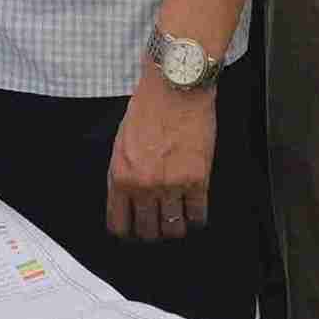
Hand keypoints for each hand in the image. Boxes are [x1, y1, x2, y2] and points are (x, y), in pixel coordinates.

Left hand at [106, 65, 214, 240]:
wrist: (176, 87)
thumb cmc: (148, 108)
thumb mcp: (121, 143)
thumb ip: (123, 174)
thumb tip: (126, 201)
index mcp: (121, 177)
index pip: (120, 224)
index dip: (129, 230)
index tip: (136, 228)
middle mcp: (144, 186)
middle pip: (148, 231)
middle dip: (154, 229)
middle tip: (159, 221)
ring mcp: (172, 185)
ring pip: (174, 228)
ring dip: (176, 225)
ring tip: (178, 214)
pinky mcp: (198, 179)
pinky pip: (198, 214)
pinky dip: (197, 216)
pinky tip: (195, 207)